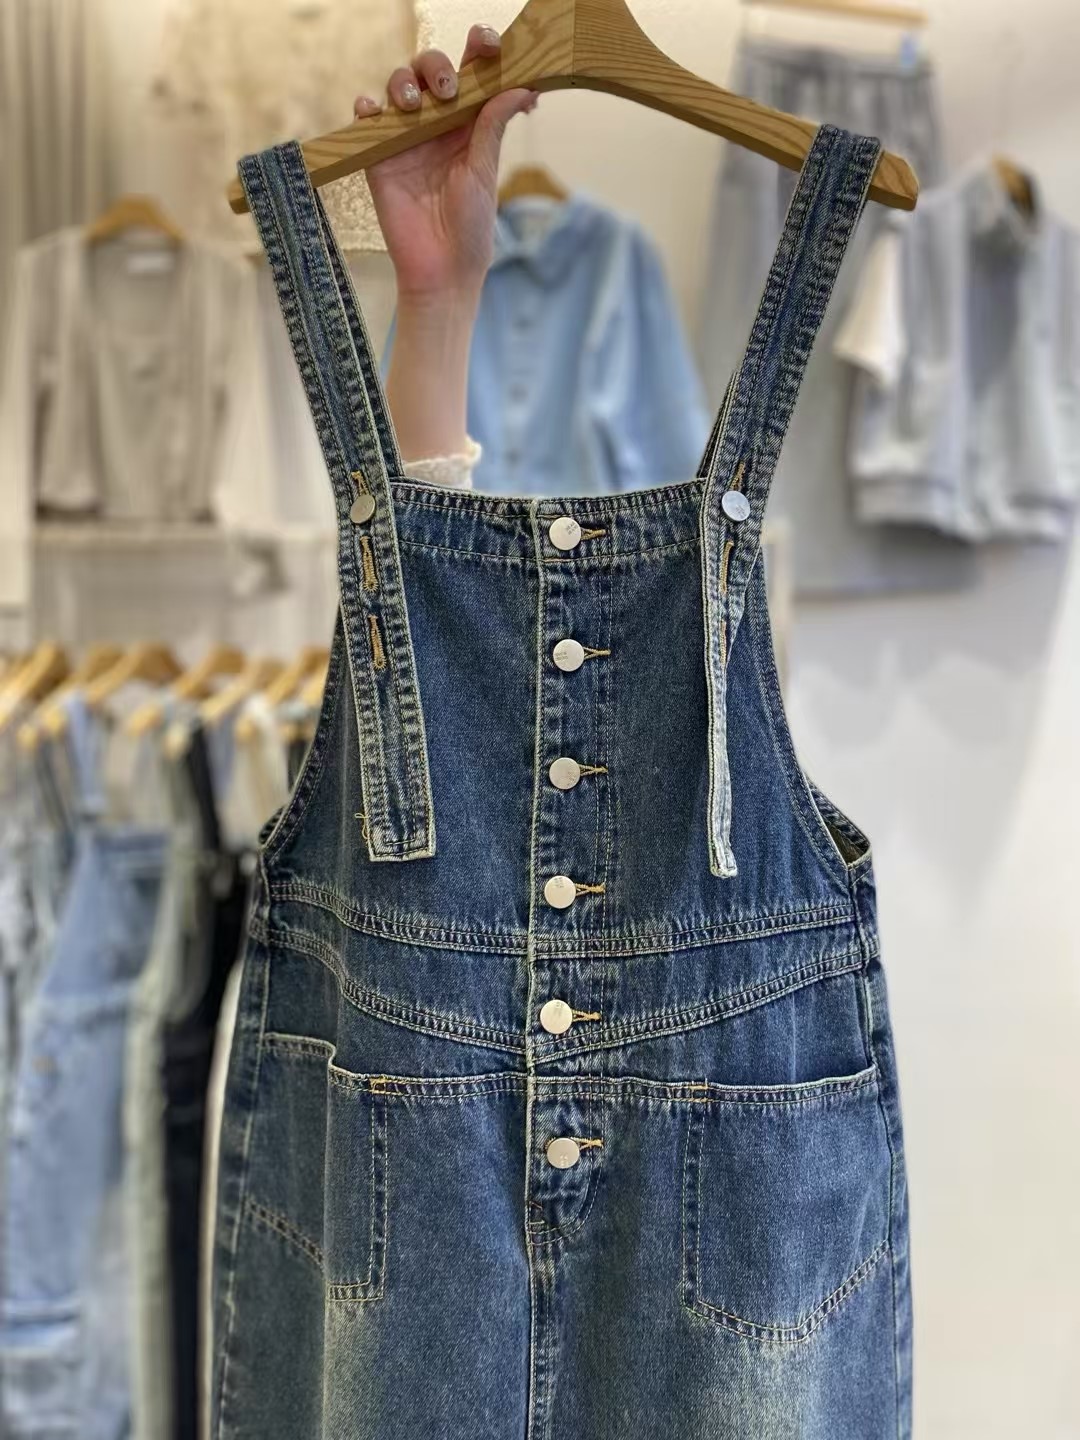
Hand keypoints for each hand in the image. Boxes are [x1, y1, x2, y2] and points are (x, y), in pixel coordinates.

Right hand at [354, 24, 538, 302]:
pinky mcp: (379, 157)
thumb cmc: (471, 229)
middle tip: (448, 90)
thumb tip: (522, 86)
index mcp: (468, 126)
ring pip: (398, 86)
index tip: (488, 43)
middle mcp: (437, 126)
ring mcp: (406, 139)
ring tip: (414, 107)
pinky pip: (367, 120)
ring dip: (403, 83)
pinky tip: (374, 111)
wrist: (441, 271)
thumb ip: (492, 127)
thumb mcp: (484, 173)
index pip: (471, 75)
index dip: (478, 51)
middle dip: (436, 66)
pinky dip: (367, 107)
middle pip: (430, 70)